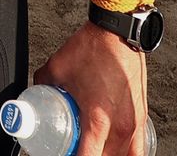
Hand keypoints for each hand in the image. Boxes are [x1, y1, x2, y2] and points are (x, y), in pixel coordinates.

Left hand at [35, 24, 148, 154]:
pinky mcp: (142, 115)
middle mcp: (120, 126)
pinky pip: (138, 148)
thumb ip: (43, 85)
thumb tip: (35, 93)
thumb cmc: (93, 48)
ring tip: (93, 150)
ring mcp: (134, 123)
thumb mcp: (56, 69)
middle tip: (73, 150)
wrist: (118, 32)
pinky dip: (125, 153)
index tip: (63, 155)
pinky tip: (113, 150)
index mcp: (98, 119)